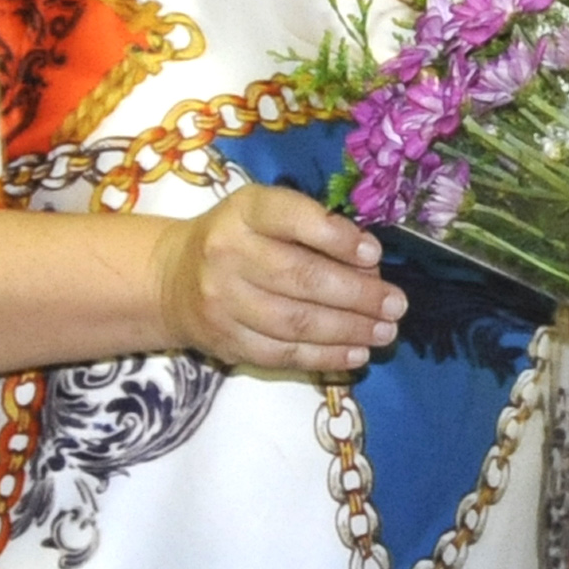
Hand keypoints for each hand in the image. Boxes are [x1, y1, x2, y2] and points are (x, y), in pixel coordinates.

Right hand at [152, 184, 405, 371]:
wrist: (172, 278)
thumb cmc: (240, 238)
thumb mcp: (268, 214)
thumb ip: (315, 229)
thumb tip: (371, 264)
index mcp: (245, 212)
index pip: (292, 219)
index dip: (336, 237)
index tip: (375, 255)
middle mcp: (228, 253)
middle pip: (300, 277)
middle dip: (357, 295)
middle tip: (396, 305)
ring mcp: (222, 301)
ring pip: (295, 322)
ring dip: (349, 330)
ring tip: (385, 332)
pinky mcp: (225, 341)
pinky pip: (281, 354)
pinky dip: (324, 357)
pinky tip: (356, 353)